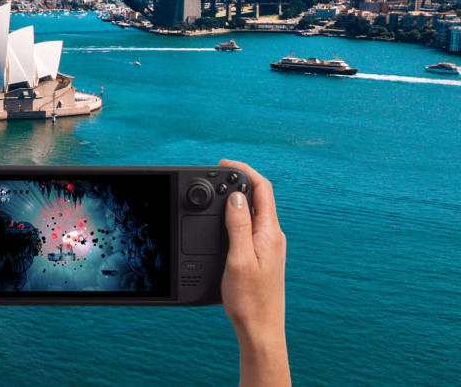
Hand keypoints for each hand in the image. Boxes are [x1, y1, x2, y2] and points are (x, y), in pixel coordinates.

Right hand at [219, 159, 289, 386]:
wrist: (261, 329)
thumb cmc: (250, 300)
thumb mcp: (239, 259)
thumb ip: (239, 225)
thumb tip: (237, 197)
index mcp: (270, 233)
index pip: (262, 189)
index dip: (244, 171)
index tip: (224, 163)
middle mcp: (273, 237)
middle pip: (259, 197)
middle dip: (239, 181)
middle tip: (217, 175)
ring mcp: (270, 246)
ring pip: (254, 212)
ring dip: (238, 199)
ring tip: (218, 193)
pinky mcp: (263, 256)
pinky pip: (251, 226)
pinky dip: (237, 216)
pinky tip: (225, 220)